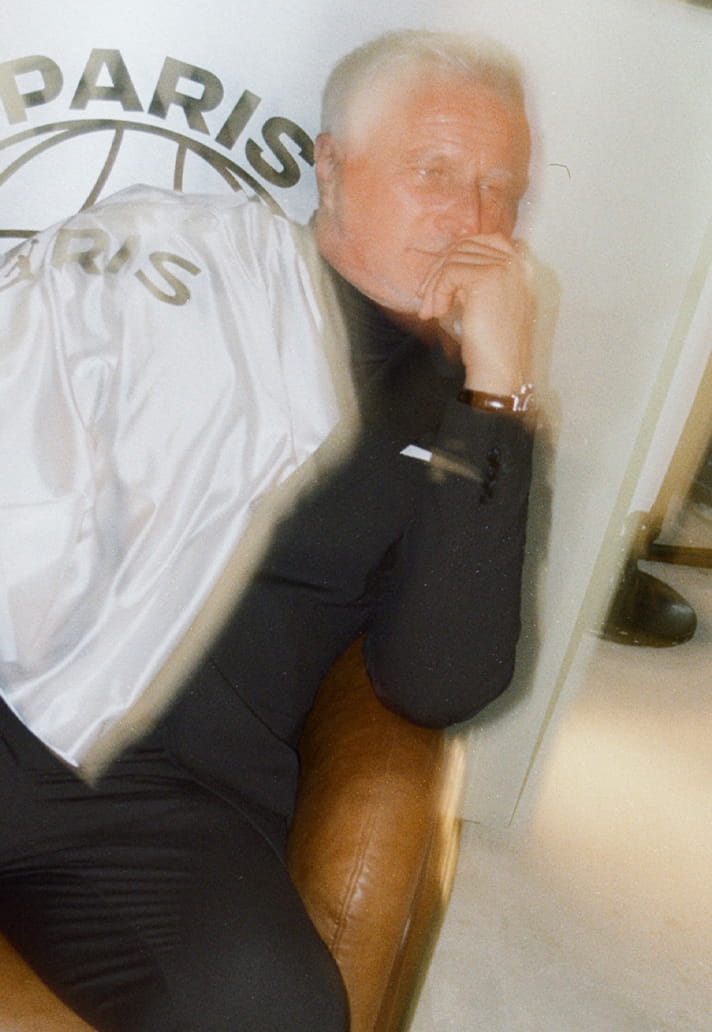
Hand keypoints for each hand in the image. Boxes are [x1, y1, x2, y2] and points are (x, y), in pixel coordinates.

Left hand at [417, 234, 534, 394]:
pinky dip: (438, 291)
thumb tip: (445, 265)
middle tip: (426, 297)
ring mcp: (505, 268)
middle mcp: (517, 263)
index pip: (485, 240)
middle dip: (439, 270)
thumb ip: (475, 281)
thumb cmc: (490, 346)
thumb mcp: (485, 304)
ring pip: (455, 258)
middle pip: (466, 246)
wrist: (500, 370)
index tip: (439, 282)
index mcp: (521, 269)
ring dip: (435, 285)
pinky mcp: (488, 277)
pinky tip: (437, 313)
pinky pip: (451, 272)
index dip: (456, 256)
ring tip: (431, 311)